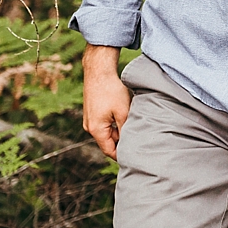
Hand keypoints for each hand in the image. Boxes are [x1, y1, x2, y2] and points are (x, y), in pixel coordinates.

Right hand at [82, 44, 129, 159]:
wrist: (99, 71)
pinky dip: (113, 123)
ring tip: (132, 125)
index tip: (135, 156)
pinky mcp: (91, 112)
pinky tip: (123, 115)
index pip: (109, 151)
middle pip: (108, 142)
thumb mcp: (123, 111)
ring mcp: (89, 119)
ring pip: (106, 132)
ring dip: (118, 131)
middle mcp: (89, 127)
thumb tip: (131, 143)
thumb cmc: (111, 90)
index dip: (122, 155)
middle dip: (121, 142)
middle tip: (138, 141)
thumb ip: (126, 129)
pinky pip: (103, 123)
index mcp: (96, 130)